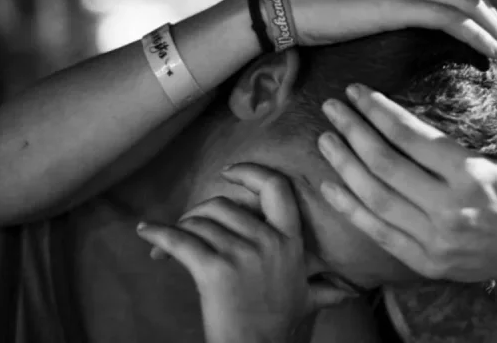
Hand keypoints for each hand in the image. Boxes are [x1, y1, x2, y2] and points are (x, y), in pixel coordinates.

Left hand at [136, 165, 354, 342]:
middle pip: (224, 205)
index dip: (251, 173)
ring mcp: (241, 254)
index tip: (230, 171)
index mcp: (290, 241)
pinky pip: (180, 242)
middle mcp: (268, 241)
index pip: (276, 189)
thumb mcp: (307, 299)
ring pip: (200, 223)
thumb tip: (351, 290)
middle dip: (200, 212)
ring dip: (180, 229)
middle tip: (189, 226)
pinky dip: (158, 234)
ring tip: (168, 242)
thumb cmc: (278, 326)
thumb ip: (326, 287)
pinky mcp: (213, 270)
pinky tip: (145, 231)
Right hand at [281, 0, 496, 58]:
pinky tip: (494, 54)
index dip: (485, 16)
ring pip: (468, 6)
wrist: (285, 7)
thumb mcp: (365, 2)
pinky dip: (478, 36)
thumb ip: (391, 6)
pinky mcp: (396, 2)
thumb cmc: (319, 11)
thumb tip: (408, 28)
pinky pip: (451, 18)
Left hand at [315, 56, 496, 294]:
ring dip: (344, 165)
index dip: (378, 111)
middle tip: (331, 107)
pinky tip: (328, 186)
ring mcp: (434, 239)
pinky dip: (349, 208)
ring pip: (375, 197)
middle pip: (384, 164)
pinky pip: (377, 232)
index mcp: (474, 175)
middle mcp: (449, 208)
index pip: (412, 137)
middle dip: (352, 131)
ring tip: (325, 139)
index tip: (356, 91)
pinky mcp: (424, 261)